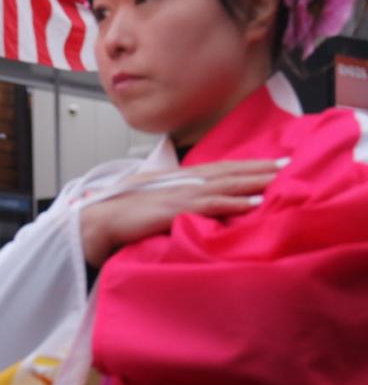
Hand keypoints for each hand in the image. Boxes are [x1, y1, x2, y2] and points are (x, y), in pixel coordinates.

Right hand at [81, 158, 282, 265]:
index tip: (268, 163)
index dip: (243, 165)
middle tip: (287, 164)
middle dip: (257, 168)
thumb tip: (187, 208)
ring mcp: (179, 193)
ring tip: (279, 180)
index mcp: (177, 179)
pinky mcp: (176, 208)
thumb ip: (172, 203)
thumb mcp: (151, 204)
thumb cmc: (119, 217)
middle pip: (227, 172)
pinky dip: (235, 203)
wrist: (97, 221)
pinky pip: (211, 204)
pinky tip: (254, 203)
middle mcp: (182, 181)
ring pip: (225, 184)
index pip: (217, 169)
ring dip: (254, 182)